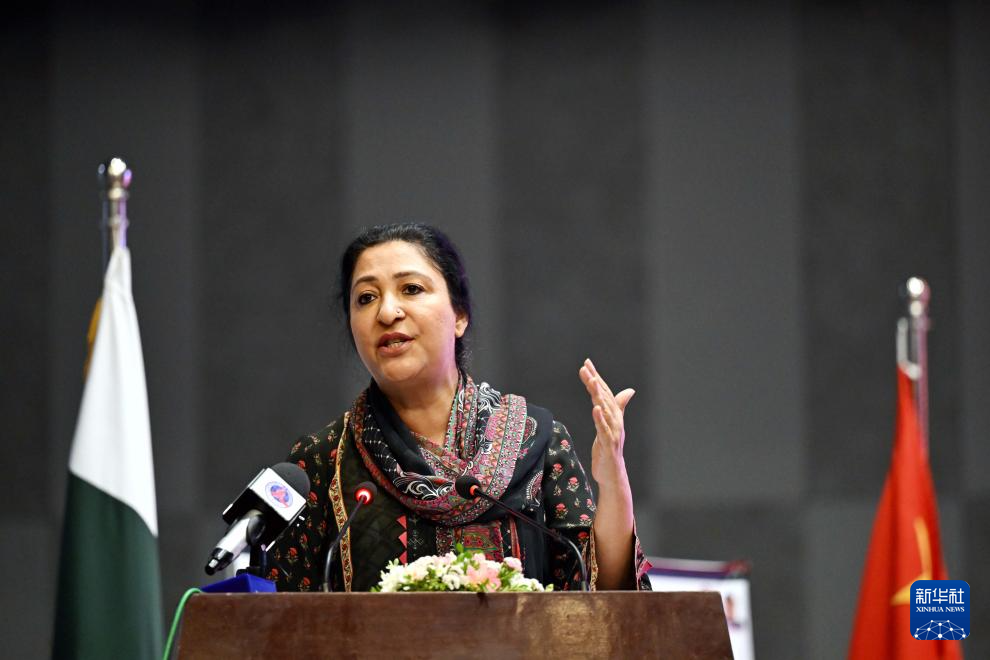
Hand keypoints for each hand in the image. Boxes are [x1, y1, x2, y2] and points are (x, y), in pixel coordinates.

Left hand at [578, 358, 634, 489]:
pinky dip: (600, 419)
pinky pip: (603, 430)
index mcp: (614, 416)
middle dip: (595, 382)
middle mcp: (615, 421)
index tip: (586, 363)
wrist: (612, 474)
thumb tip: (629, 390)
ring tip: (591, 382)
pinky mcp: (608, 445)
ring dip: (598, 396)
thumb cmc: (610, 449)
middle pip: (604, 398)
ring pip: (605, 411)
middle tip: (586, 367)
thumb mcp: (610, 425)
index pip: (604, 392)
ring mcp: (613, 433)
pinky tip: (595, 408)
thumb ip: (618, 406)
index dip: (596, 377)